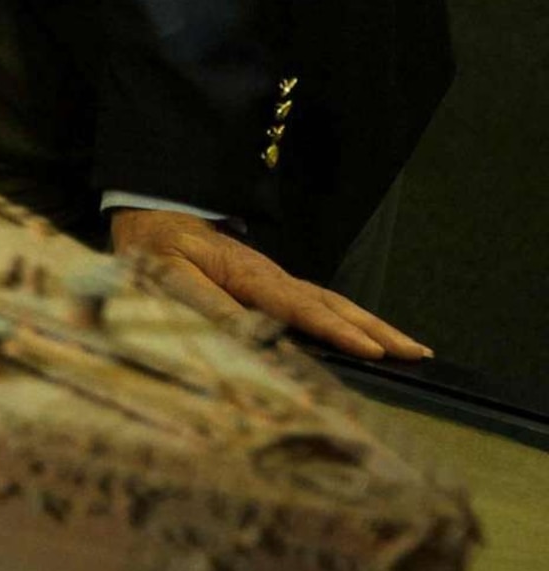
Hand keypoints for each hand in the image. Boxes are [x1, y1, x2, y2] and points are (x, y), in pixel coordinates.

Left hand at [108, 207, 429, 359]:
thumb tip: (251, 334)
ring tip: (410, 349)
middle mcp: (271, 277)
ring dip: (372, 325)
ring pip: (332, 303)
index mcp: (248, 275)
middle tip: (417, 354)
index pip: (300, 306)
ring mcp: (275, 281)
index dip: (336, 330)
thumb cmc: (155, 251)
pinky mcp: (271, 286)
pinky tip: (365, 338)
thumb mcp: (168, 276)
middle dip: (376, 329)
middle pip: (332, 304)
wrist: (152, 217)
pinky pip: (317, 305)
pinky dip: (348, 321)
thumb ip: (207, 304)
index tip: (372, 350)